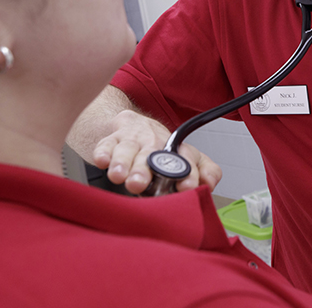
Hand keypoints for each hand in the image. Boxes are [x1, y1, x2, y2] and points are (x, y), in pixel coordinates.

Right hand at [93, 109, 222, 194]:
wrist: (135, 126)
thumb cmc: (161, 150)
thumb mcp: (188, 160)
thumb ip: (205, 172)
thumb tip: (209, 185)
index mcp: (178, 149)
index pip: (188, 158)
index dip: (190, 173)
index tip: (187, 186)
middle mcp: (155, 143)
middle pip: (152, 154)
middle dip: (145, 169)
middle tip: (141, 184)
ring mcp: (132, 141)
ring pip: (127, 150)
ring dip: (123, 162)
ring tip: (120, 175)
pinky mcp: (111, 140)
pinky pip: (106, 145)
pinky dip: (103, 152)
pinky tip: (103, 161)